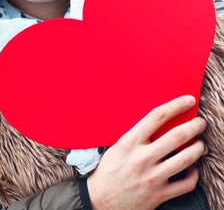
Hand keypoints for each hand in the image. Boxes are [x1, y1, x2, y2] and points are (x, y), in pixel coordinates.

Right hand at [86, 95, 205, 209]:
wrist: (100, 200)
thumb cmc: (109, 170)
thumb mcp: (118, 146)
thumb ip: (137, 135)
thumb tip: (161, 123)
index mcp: (130, 142)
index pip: (157, 116)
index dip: (176, 105)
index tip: (188, 100)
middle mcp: (142, 158)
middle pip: (177, 136)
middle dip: (194, 126)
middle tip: (200, 122)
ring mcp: (152, 178)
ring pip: (185, 158)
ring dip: (198, 148)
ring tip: (200, 144)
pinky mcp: (158, 195)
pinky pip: (186, 184)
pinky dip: (194, 174)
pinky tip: (192, 169)